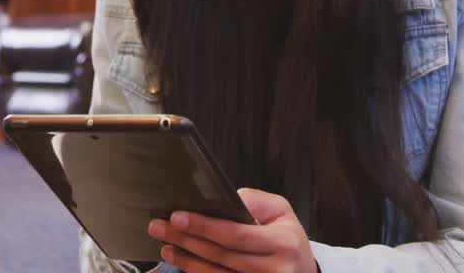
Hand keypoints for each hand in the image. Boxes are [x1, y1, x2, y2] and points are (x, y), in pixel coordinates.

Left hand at [146, 188, 316, 272]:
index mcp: (282, 243)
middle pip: (221, 256)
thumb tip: (220, 199)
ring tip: (166, 246)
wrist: (304, 272)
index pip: (236, 235)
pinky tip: (183, 263)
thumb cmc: (287, 238)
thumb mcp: (280, 212)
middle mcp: (274, 269)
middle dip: (186, 239)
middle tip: (159, 227)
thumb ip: (252, 201)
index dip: (204, 226)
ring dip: (187, 261)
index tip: (178, 216)